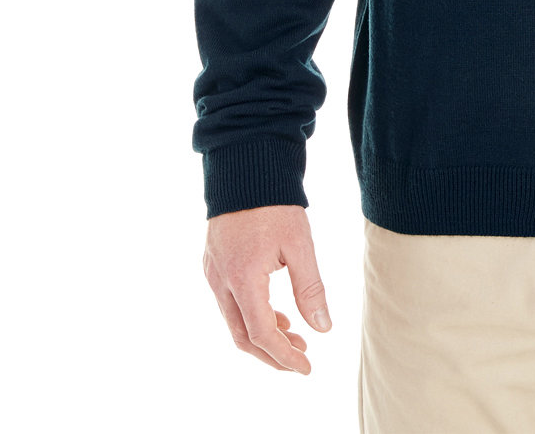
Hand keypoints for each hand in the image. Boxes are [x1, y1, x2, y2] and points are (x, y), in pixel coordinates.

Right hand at [203, 203, 332, 373]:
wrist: (245, 168)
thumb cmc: (275, 203)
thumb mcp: (299, 245)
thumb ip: (310, 288)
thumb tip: (322, 328)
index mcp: (242, 279)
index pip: (262, 334)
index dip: (284, 356)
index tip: (307, 366)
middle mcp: (220, 282)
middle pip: (243, 337)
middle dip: (272, 354)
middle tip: (301, 358)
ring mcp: (213, 273)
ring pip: (234, 322)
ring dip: (263, 335)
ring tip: (295, 336)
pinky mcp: (213, 264)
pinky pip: (229, 303)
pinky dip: (251, 316)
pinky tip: (276, 313)